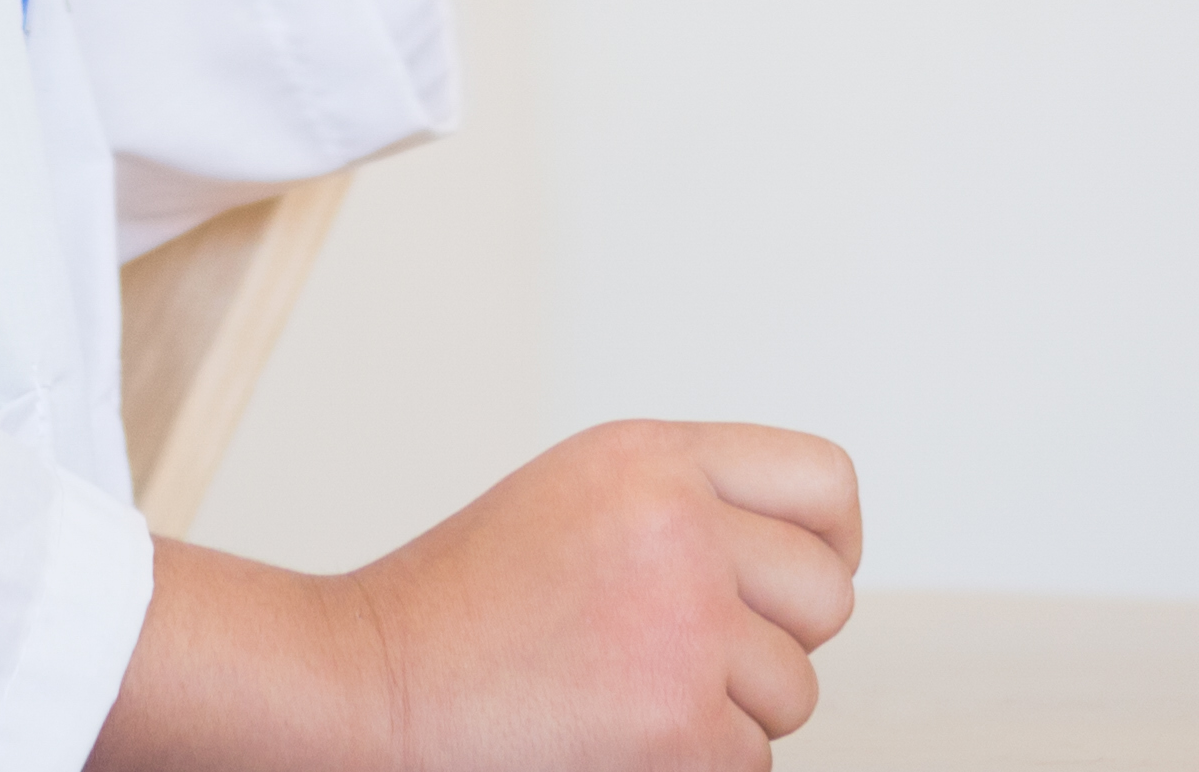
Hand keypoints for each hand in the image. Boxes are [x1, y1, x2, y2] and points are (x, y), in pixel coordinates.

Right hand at [94, 422, 866, 770]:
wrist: (369, 684)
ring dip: (731, 713)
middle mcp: (681, 527)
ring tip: (628, 696)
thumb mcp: (578, 496)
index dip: (828, 543)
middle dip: (774, 640)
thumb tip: (807, 557)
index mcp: (654, 457)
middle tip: (687, 657)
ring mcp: (687, 627)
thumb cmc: (461, 605)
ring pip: (795, 691)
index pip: (826, 483)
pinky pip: (752, 760)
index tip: (788, 582)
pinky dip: (696, 764)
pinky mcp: (682, 725)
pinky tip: (616, 739)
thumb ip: (687, 501)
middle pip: (826, 597)